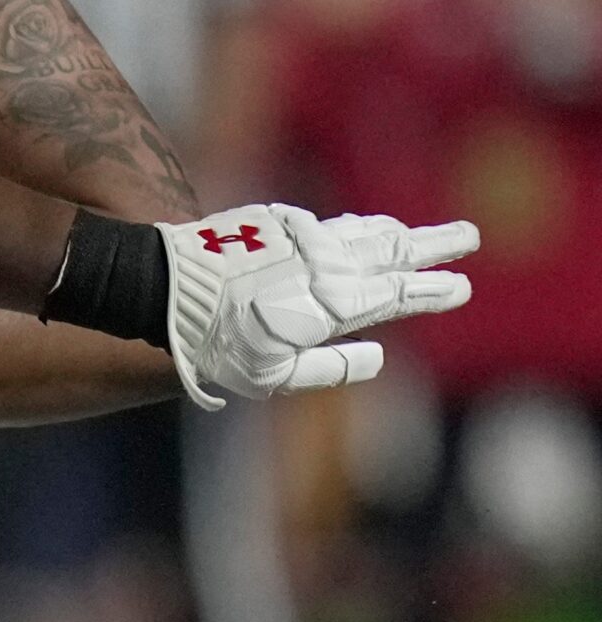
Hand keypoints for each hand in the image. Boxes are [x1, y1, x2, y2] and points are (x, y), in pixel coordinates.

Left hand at [161, 205, 474, 409]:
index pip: (396, 294)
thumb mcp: (272, 375)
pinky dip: (360, 226)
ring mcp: (307, 239)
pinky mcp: (281, 224)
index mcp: (333, 304)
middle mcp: (328, 264)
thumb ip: (328, 368)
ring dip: (400, 233)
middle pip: (394, 250)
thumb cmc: (218, 345)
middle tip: (470, 237)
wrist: (172, 289)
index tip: (461, 287)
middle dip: (435, 245)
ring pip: (366, 232)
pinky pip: (334, 224)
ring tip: (426, 234)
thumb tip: (377, 358)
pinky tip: (367, 228)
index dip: (431, 290)